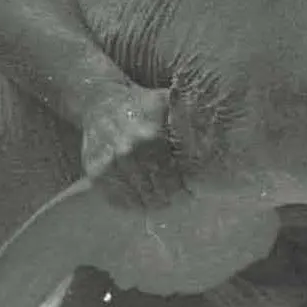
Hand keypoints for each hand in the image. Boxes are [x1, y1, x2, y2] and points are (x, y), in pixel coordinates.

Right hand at [80, 84, 183, 208]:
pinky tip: (140, 201)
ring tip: (160, 203)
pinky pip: (116, 200)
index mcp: (150, 138)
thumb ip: (186, 120)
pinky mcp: (95, 173)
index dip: (183, 191)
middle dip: (169, 200)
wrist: (99, 101)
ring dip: (150, 205)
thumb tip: (212, 139)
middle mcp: (128, 154)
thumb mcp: (166, 103)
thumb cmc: (139, 103)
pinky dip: (129, 204)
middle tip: (178, 203)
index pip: (172, 180)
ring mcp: (109, 165)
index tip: (190, 196)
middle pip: (156, 193)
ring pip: (137, 200)